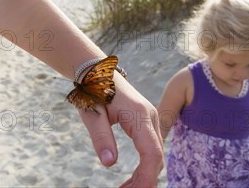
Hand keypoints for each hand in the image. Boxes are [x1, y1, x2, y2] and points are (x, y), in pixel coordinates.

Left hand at [77, 72, 163, 187]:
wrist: (97, 71)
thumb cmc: (92, 91)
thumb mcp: (91, 115)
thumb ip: (101, 138)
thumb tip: (109, 164)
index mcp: (138, 115)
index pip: (151, 152)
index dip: (146, 176)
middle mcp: (150, 116)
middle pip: (156, 156)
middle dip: (145, 180)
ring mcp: (151, 118)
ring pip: (156, 154)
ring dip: (144, 175)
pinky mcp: (147, 121)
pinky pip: (151, 147)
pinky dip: (145, 166)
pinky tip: (133, 179)